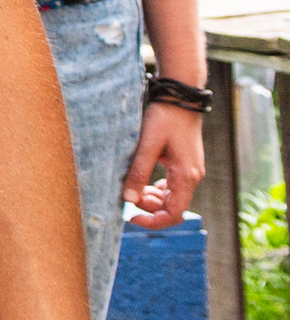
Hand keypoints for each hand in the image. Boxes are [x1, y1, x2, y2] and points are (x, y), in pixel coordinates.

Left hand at [126, 98, 206, 229]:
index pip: (174, 213)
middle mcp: (192, 177)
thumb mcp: (148, 145)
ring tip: (133, 186)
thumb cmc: (165, 118)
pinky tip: (143, 181)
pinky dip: (157, 189)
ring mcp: (190, 171)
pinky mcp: (184, 164)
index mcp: (186, 176)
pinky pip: (172, 186)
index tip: (131, 216)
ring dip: (152, 198)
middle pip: (172, 207)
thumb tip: (129, 199)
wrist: (180, 98)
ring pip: (172, 197)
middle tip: (128, 195)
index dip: (153, 221)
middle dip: (150, 207)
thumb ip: (138, 172)